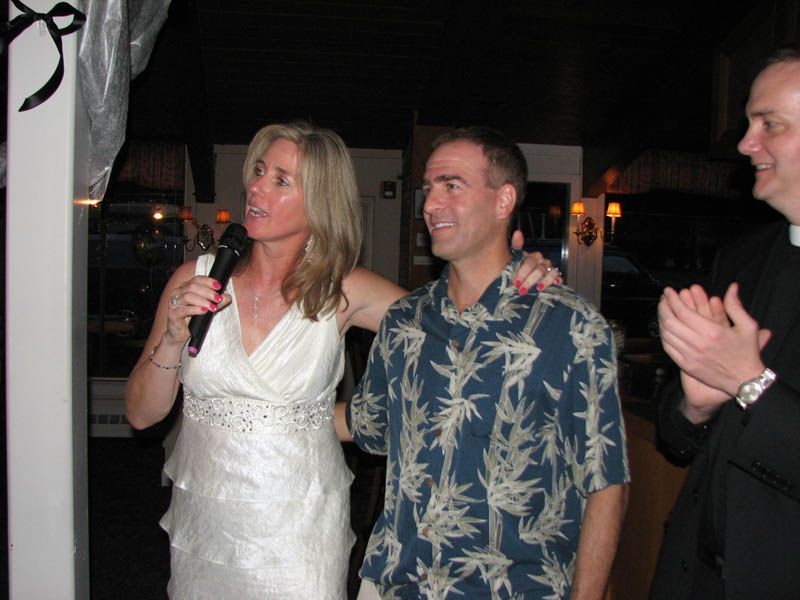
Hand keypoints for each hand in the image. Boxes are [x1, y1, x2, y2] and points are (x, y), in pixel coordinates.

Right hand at [163, 275, 230, 344]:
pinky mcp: (173, 314)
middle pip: (193, 286)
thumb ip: (218, 302)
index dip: (208, 281)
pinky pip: (184, 310)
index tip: (219, 287)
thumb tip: (227, 297)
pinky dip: (195, 309)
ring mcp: (174, 303)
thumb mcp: (208, 308)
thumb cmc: (193, 319)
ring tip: (213, 307)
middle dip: (208, 292)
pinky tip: (204, 311)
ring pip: (188, 296)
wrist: (181, 334)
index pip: (197, 279)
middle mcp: (178, 292)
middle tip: (218, 299)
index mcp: (185, 287)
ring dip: (203, 301)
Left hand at [510, 230, 561, 293]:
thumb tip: (518, 232)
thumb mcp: (514, 259)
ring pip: (551, 272)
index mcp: (533, 257)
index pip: (530, 262)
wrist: (522, 281)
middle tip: (522, 290)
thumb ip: (516, 246)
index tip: (516, 282)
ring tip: (538, 288)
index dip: (523, 272)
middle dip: (530, 280)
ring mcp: (549, 270)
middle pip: (539, 270)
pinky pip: (559, 277)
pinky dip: (558, 279)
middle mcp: (542, 262)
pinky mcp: (554, 278)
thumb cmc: (518, 270)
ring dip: (545, 281)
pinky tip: (556, 283)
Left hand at [659, 283, 770, 419]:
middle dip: (663, 307)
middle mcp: (698, 344)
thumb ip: (736, 306)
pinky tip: (665, 328)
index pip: (682, 312)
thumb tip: (732, 288)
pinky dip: (663, 336)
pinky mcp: (686, 365)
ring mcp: (690, 356)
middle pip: (670, 322)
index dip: (672, 299)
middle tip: (663, 299)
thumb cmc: (747, 353)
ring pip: (666, 334)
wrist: (745, 380)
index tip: (669, 291)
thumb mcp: (748, 326)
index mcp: (712, 332)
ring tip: (663, 310)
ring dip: (661, 320)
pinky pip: (668, 348)